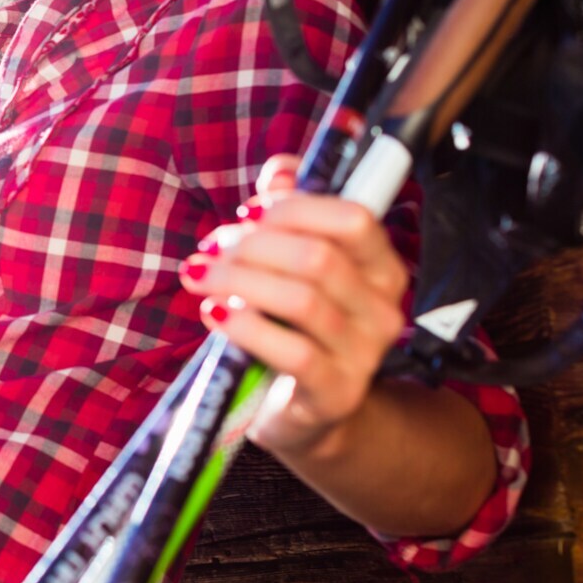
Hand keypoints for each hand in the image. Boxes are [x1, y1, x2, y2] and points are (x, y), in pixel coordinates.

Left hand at [179, 154, 409, 458]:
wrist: (300, 411)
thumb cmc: (291, 326)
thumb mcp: (288, 265)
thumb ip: (289, 212)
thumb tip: (282, 170)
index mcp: (380, 266)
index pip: (353, 219)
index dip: (295, 208)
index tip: (245, 212)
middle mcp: (384, 308)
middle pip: (318, 257)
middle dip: (252, 246)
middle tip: (209, 252)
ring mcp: (366, 355)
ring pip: (302, 300)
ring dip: (238, 280)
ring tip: (198, 277)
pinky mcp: (338, 394)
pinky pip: (294, 352)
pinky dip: (247, 327)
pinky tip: (214, 314)